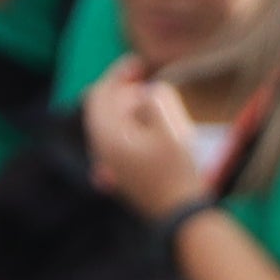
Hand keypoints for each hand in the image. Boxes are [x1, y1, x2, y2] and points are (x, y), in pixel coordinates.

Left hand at [83, 60, 211, 221]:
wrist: (180, 215)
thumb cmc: (176, 171)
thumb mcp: (170, 129)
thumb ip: (154, 102)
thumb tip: (146, 94)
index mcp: (107, 137)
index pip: (99, 95)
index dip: (117, 74)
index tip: (139, 63)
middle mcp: (101, 151)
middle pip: (100, 110)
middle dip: (121, 90)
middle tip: (146, 78)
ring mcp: (109, 166)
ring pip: (107, 126)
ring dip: (125, 109)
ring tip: (150, 101)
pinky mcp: (120, 176)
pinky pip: (115, 142)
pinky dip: (127, 127)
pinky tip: (146, 125)